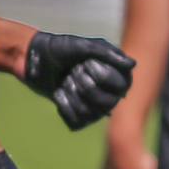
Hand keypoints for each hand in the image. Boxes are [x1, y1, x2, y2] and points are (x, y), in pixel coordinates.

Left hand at [20, 33, 136, 129]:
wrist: (35, 59)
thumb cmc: (61, 48)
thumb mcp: (83, 46)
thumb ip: (108, 55)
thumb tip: (133, 65)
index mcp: (115, 73)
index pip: (119, 86)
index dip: (100, 75)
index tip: (86, 62)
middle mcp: (110, 92)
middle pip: (106, 103)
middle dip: (83, 85)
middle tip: (73, 71)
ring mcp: (95, 106)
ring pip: (90, 113)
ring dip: (71, 94)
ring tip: (65, 81)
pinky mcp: (79, 115)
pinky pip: (77, 122)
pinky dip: (64, 107)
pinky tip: (59, 94)